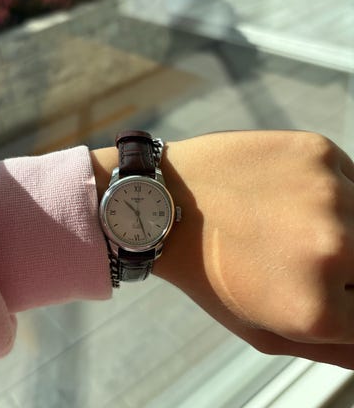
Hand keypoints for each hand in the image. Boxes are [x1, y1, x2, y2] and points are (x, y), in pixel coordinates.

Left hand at [92, 131, 353, 367]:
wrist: (165, 201)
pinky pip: (349, 180)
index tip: (324, 289)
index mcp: (315, 310)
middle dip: (347, 268)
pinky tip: (285, 194)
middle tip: (300, 253)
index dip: (344, 303)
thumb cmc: (208, 269)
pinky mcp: (319, 152)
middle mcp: (334, 250)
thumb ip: (333, 347)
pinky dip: (330, 193)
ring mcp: (330, 195)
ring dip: (342, 227)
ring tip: (290, 223)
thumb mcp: (262, 331)